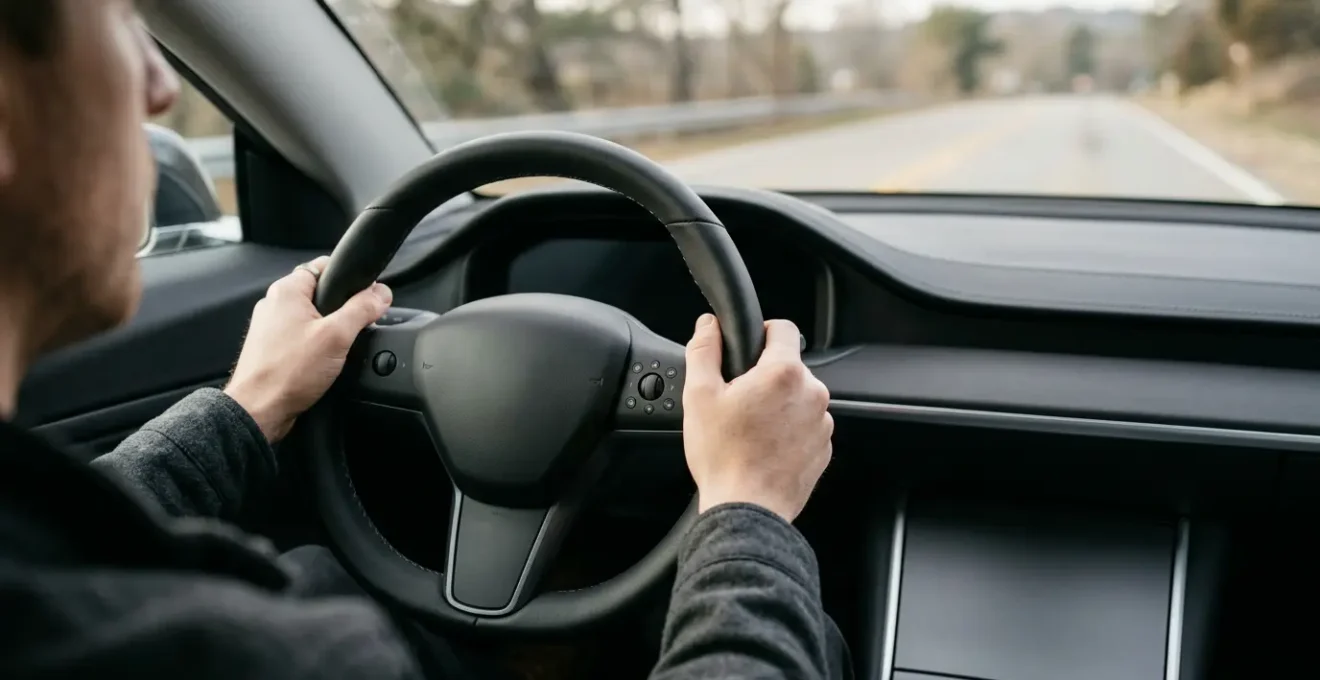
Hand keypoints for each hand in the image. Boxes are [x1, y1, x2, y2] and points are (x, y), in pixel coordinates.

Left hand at [224, 256, 392, 442]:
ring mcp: (271, 328)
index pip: (325, 266)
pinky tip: (322, 363)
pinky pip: (302, 338)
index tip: (367, 294)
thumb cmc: (287, 373)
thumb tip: (381, 293)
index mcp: (287, 291)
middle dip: (342, 309)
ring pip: (312, 318)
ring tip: (337, 350)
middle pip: (321, 294)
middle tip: (354, 329)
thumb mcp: (337, 336)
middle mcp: (275, 305)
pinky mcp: (272, 348)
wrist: (259, 411)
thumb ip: (362, 309)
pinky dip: (316, 346)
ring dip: (329, 331)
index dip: (351, 278)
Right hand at [681, 314, 832, 522]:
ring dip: (778, 405)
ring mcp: (822, 423)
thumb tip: (709, 326)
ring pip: (798, 397)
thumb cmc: (723, 456)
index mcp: (784, 373)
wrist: (747, 510)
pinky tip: (764, 447)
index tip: (747, 351)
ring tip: (750, 429)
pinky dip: (788, 431)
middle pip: (789, 367)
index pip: (783, 328)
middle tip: (738, 401)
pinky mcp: (824, 448)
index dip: (762, 333)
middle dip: (765, 377)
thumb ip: (704, 351)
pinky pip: (806, 426)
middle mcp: (812, 393)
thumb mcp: (699, 396)